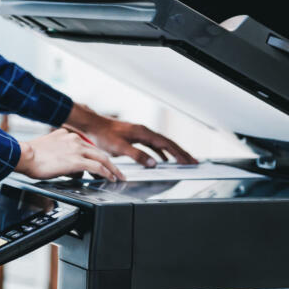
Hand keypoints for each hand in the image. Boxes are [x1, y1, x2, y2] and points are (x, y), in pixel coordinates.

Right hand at [15, 128, 124, 180]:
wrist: (23, 154)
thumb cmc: (30, 155)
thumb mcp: (49, 147)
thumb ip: (62, 152)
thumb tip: (71, 167)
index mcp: (68, 135)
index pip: (88, 146)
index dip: (98, 156)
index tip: (103, 162)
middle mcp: (74, 140)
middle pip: (99, 152)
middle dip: (111, 163)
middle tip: (118, 171)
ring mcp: (77, 149)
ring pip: (102, 158)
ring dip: (112, 169)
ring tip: (118, 177)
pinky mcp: (76, 160)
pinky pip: (97, 167)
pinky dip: (106, 173)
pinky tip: (110, 178)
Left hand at [65, 104, 197, 167]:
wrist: (94, 125)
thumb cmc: (105, 135)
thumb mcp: (121, 148)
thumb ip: (138, 155)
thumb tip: (154, 163)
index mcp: (144, 133)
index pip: (167, 145)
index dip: (179, 154)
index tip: (189, 161)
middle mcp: (145, 132)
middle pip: (169, 143)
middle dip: (182, 153)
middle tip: (194, 161)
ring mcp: (142, 134)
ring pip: (163, 144)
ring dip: (174, 153)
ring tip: (184, 161)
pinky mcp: (137, 137)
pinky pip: (154, 145)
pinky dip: (162, 152)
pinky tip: (163, 160)